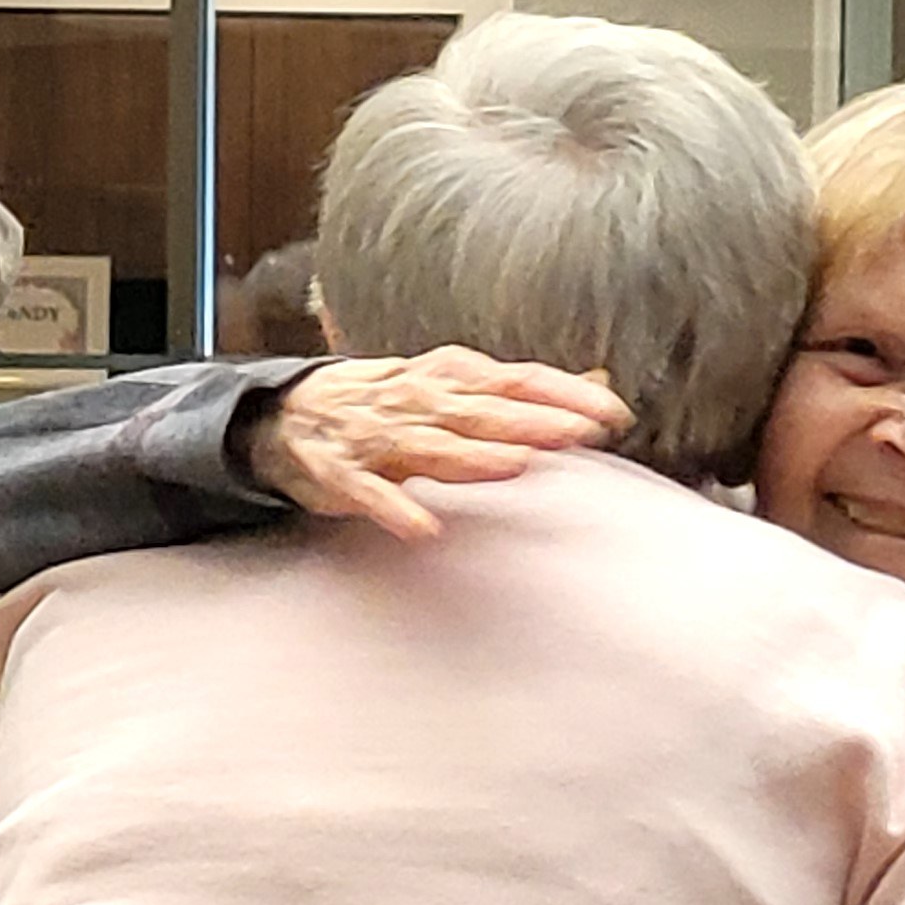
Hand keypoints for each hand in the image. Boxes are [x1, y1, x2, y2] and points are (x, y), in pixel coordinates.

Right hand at [249, 350, 632, 543]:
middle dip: (531, 421)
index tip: (611, 416)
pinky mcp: (343, 474)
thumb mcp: (456, 388)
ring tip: (516, 466)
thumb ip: (524, 393)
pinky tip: (425, 528)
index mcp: (449, 375)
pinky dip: (396, 509)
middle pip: (483, 411)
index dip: (563, 396)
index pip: (516, 380)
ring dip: (474, 457)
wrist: (292, 415)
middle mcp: (417, 398)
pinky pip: (371, 494)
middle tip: (580, 435)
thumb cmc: (391, 404)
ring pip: (432, 446)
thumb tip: (597, 387)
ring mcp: (378, 437)